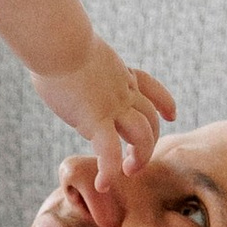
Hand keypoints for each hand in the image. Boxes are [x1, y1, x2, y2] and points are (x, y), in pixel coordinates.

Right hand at [32, 42, 175, 221]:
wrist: (60, 42)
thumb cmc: (56, 41)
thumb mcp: (73, 51)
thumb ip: (74, 63)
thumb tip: (54, 62)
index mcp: (119, 73)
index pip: (151, 88)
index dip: (165, 103)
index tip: (172, 115)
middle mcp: (123, 91)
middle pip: (150, 119)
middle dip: (150, 141)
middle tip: (137, 160)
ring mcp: (113, 106)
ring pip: (142, 135)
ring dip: (140, 156)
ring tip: (129, 171)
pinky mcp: (96, 119)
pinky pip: (110, 151)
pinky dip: (110, 170)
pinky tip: (103, 184)